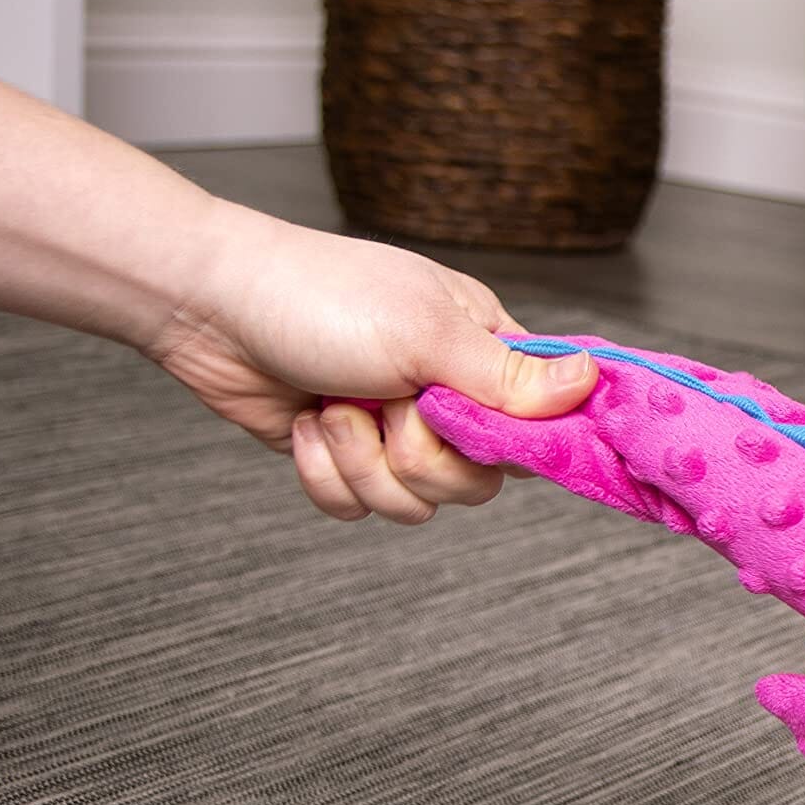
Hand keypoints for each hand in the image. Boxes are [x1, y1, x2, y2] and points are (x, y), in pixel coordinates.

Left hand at [148, 212, 596, 523]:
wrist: (210, 307)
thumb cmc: (321, 298)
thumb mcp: (427, 335)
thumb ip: (509, 376)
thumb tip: (593, 379)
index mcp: (482, 354)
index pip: (542, 421)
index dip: (527, 444)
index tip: (497, 441)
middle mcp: (446, 397)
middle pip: (478, 482)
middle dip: (424, 461)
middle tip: (391, 411)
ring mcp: (392, 430)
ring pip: (417, 504)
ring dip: (365, 464)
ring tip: (335, 410)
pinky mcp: (343, 456)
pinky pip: (358, 507)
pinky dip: (325, 473)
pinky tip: (307, 425)